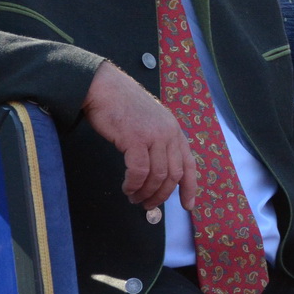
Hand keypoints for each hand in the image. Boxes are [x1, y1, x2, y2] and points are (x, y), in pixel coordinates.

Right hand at [82, 62, 197, 210]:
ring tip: (134, 198)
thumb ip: (157, 143)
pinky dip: (134, 184)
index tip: (188, 206)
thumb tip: (157, 174)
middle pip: (173, 175)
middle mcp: (169, 133)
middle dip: (162, 195)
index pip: (189, 164)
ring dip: (146, 192)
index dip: (190, 187)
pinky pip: (139, 171)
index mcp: (174, 131)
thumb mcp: (149, 123)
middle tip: (147, 206)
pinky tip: (127, 188)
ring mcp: (154, 135)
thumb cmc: (122, 106)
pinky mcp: (136, 139)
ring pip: (157, 176)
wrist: (103, 87)